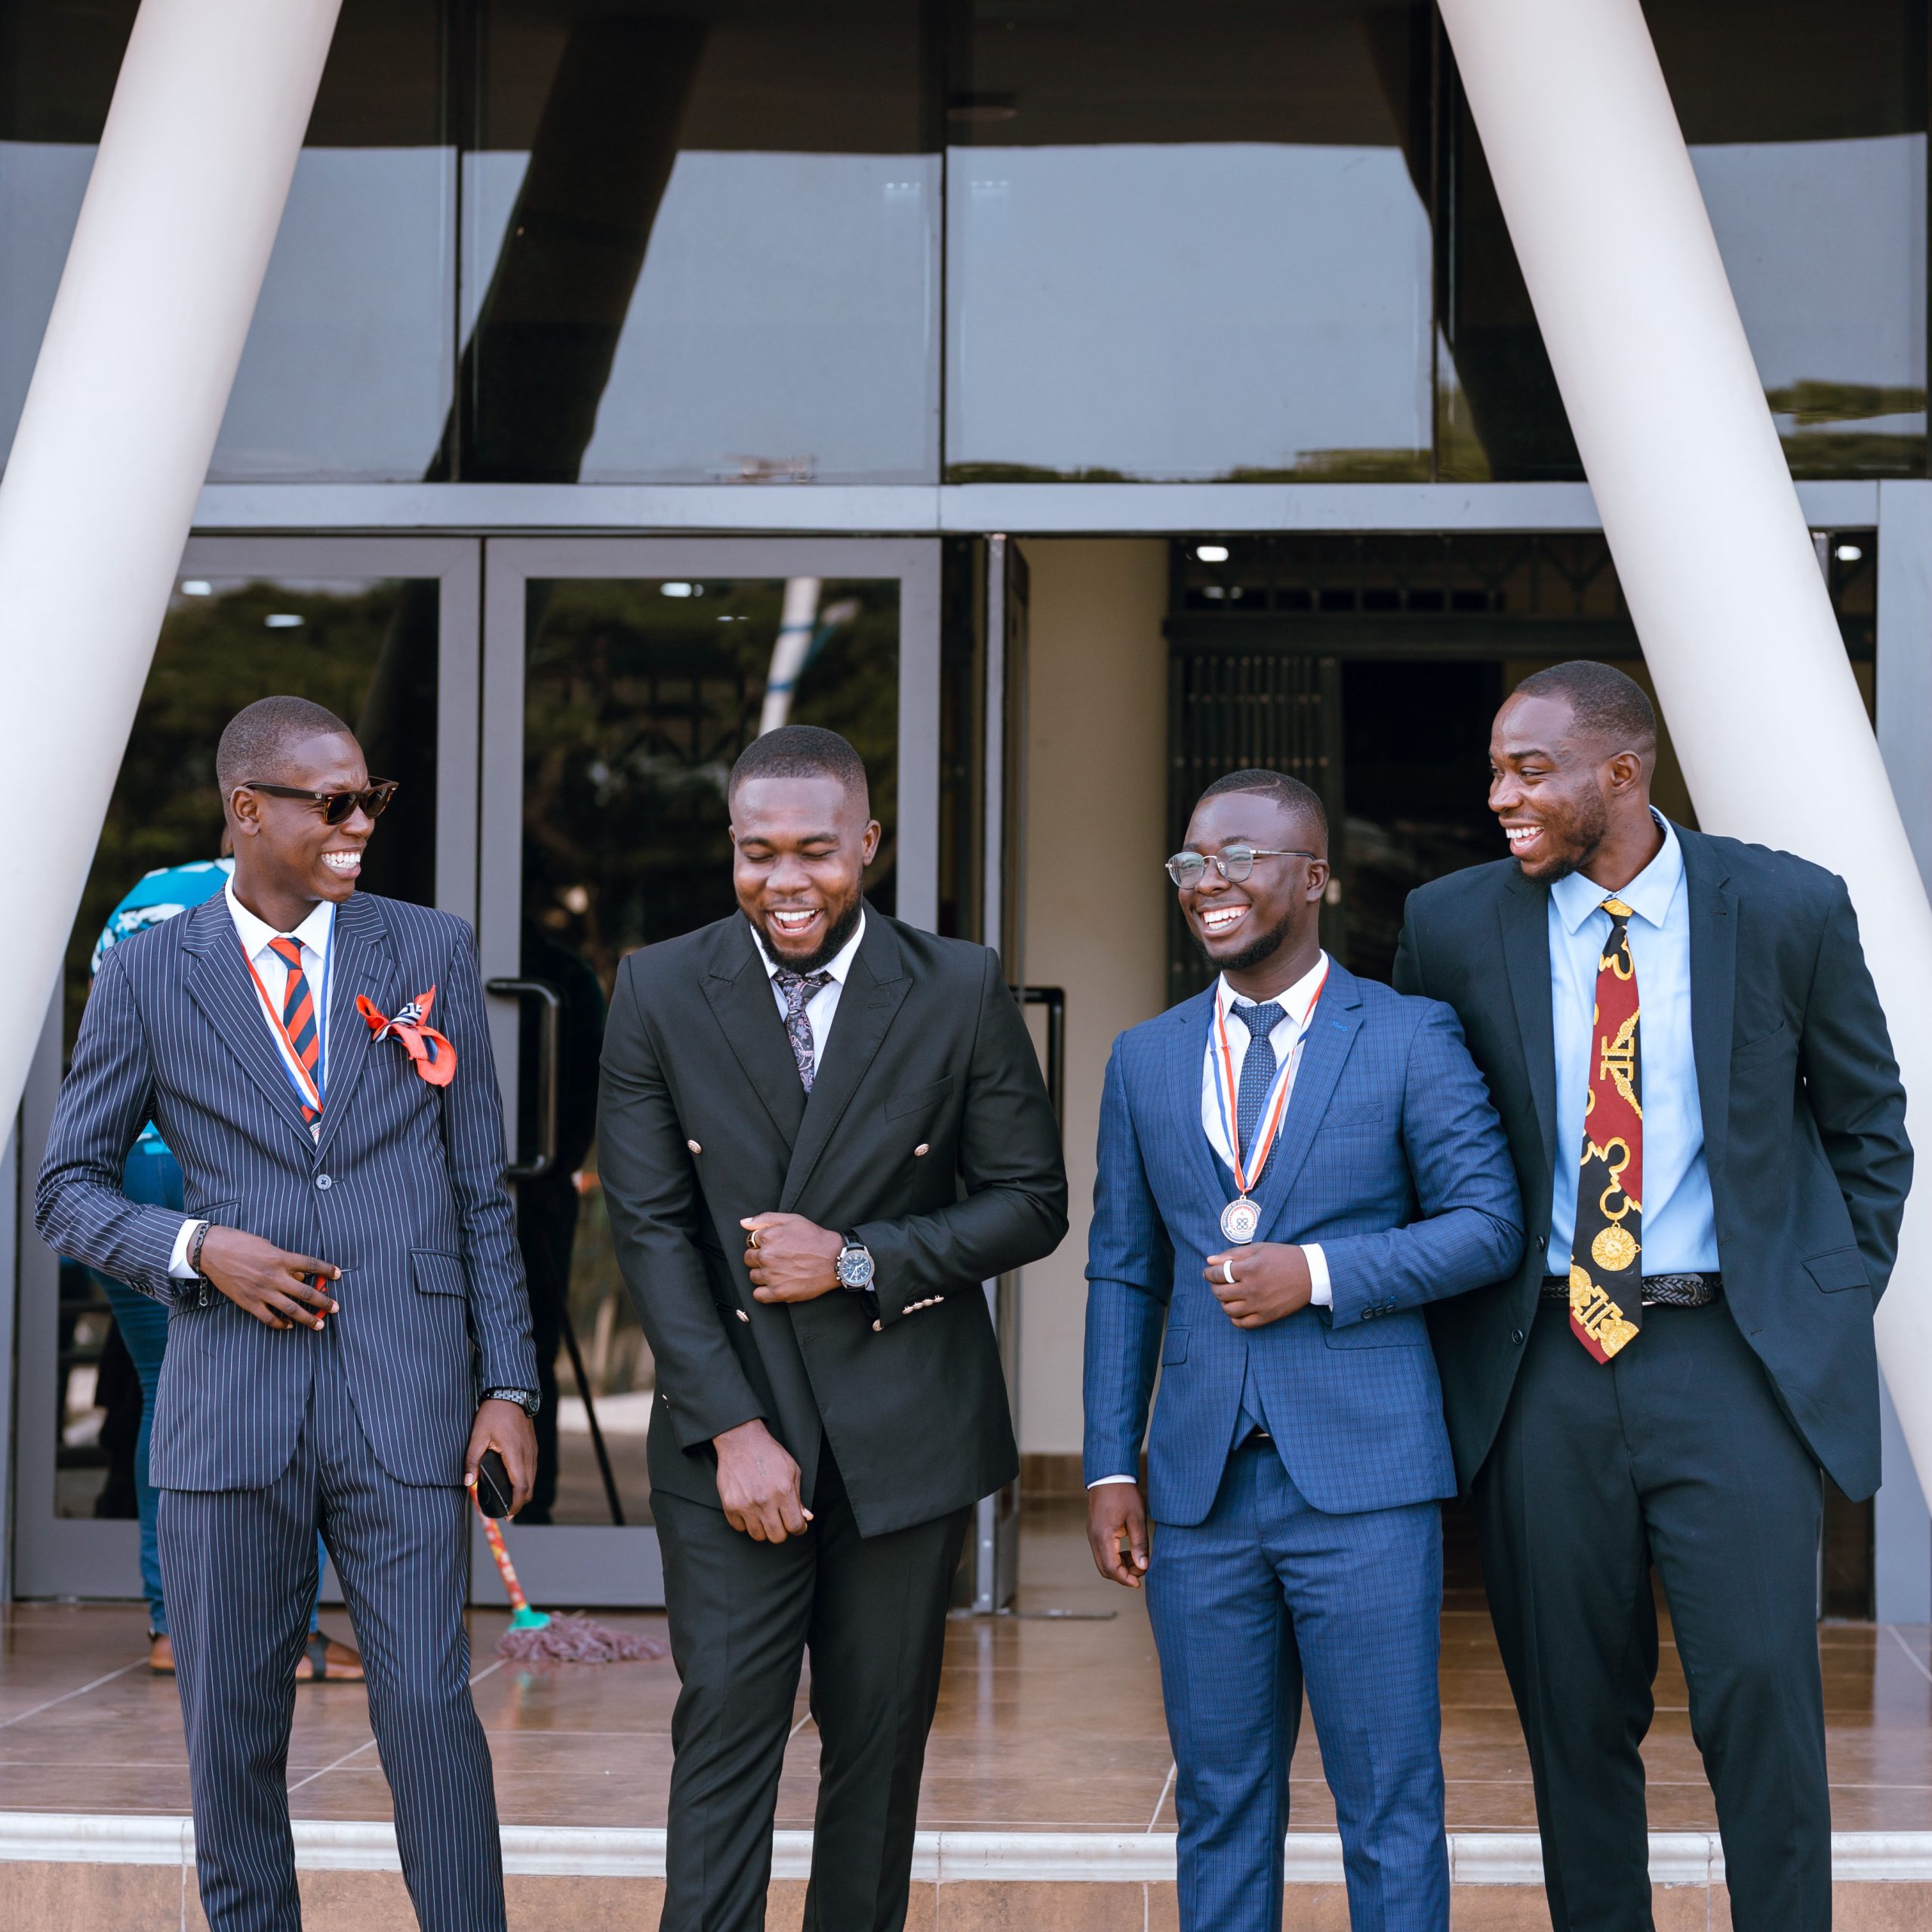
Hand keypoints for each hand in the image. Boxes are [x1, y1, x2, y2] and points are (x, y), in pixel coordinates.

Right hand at [198, 1226, 339, 1330]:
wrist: (211, 1251)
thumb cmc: (240, 1243)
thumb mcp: (267, 1246)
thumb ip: (285, 1262)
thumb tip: (299, 1276)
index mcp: (280, 1258)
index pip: (311, 1265)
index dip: (327, 1270)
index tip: (338, 1274)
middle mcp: (274, 1276)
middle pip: (305, 1291)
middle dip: (323, 1301)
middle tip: (336, 1308)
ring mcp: (261, 1291)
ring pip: (291, 1309)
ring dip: (308, 1318)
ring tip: (319, 1324)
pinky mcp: (248, 1302)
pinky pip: (269, 1318)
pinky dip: (281, 1324)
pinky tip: (290, 1326)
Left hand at [464, 1400, 536, 1514]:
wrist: (511, 1393)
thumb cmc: (493, 1414)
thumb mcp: (477, 1436)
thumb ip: (472, 1460)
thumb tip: (467, 1482)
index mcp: (515, 1454)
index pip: (521, 1486)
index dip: (516, 1504)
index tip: (507, 1515)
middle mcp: (528, 1454)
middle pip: (530, 1487)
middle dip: (520, 1502)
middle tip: (506, 1512)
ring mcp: (533, 1450)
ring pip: (533, 1479)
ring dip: (523, 1492)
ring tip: (509, 1500)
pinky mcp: (533, 1446)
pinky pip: (532, 1469)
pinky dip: (526, 1480)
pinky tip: (515, 1482)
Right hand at [713, 1418, 812, 1541]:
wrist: (741, 1442)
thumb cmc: (770, 1454)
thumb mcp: (792, 1470)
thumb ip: (799, 1497)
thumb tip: (806, 1518)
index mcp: (783, 1492)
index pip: (795, 1526)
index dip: (799, 1528)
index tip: (797, 1525)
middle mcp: (764, 1501)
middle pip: (776, 1537)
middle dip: (782, 1531)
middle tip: (780, 1520)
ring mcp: (745, 1505)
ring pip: (758, 1536)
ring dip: (763, 1529)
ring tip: (764, 1515)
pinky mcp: (729, 1505)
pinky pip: (739, 1528)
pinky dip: (745, 1523)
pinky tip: (749, 1511)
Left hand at [741, 1213, 842, 1303]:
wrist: (835, 1260)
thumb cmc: (815, 1238)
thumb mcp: (792, 1220)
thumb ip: (765, 1219)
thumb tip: (743, 1223)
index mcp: (768, 1237)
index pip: (750, 1242)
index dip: (762, 1244)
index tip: (775, 1246)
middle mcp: (766, 1256)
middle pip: (749, 1259)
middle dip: (760, 1258)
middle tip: (778, 1258)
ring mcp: (771, 1276)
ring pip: (753, 1276)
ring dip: (762, 1274)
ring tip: (780, 1271)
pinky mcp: (778, 1292)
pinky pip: (758, 1295)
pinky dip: (764, 1292)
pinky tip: (776, 1285)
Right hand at [1087, 1482, 1149, 1588]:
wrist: (1109, 1474)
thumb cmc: (1124, 1493)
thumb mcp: (1137, 1518)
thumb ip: (1139, 1544)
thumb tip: (1143, 1566)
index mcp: (1103, 1536)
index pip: (1111, 1569)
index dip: (1125, 1579)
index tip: (1139, 1582)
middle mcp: (1094, 1538)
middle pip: (1105, 1569)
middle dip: (1123, 1575)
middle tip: (1141, 1569)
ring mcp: (1092, 1534)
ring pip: (1103, 1561)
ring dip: (1119, 1566)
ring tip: (1137, 1559)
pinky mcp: (1095, 1531)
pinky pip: (1102, 1552)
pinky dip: (1115, 1557)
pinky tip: (1128, 1551)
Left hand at [1205, 1242, 1311, 1328]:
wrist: (1311, 1273)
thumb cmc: (1283, 1257)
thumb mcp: (1258, 1249)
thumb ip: (1232, 1254)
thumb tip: (1209, 1261)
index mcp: (1249, 1268)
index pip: (1218, 1274)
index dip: (1210, 1273)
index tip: (1210, 1272)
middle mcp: (1252, 1288)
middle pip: (1220, 1293)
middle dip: (1215, 1287)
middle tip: (1219, 1283)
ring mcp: (1259, 1304)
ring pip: (1228, 1310)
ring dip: (1224, 1302)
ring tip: (1229, 1295)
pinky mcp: (1267, 1316)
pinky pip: (1242, 1323)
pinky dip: (1235, 1318)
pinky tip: (1238, 1309)